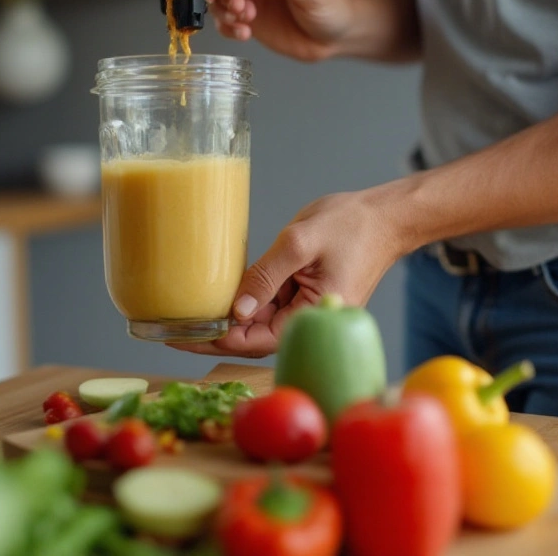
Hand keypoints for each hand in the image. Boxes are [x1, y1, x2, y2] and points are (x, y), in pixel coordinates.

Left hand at [172, 187, 406, 357]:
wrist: (385, 215)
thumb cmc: (353, 225)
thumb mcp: (301, 243)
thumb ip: (265, 275)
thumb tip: (235, 309)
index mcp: (315, 315)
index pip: (257, 339)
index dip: (218, 340)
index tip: (182, 338)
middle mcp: (310, 318)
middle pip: (254, 335)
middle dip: (215, 333)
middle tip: (172, 329)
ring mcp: (306, 306)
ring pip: (259, 319)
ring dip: (228, 316)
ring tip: (186, 312)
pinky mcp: (303, 292)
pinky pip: (269, 301)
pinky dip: (245, 298)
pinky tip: (216, 293)